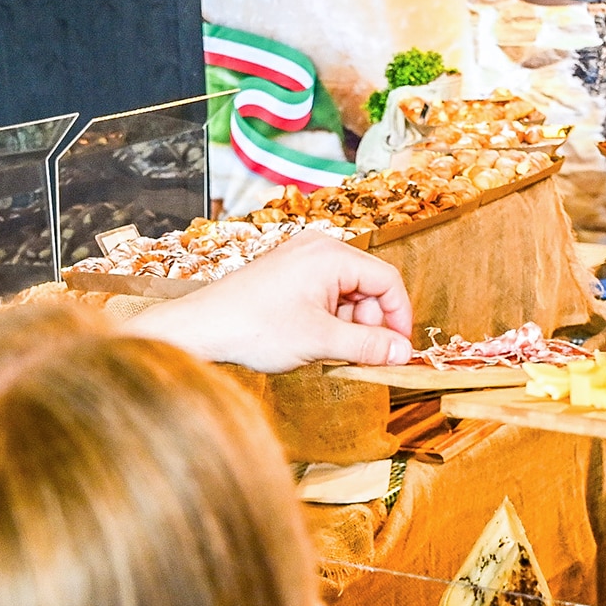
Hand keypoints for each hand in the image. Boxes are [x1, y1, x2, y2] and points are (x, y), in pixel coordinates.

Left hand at [121, 232, 413, 370]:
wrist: (202, 328)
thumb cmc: (253, 328)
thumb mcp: (320, 341)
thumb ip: (368, 345)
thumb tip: (403, 352)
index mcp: (330, 255)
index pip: (387, 280)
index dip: (399, 316)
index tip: (399, 348)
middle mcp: (318, 249)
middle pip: (368, 286)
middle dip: (370, 323)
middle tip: (361, 355)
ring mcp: (301, 260)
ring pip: (347, 294)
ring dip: (348, 325)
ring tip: (330, 351)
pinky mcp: (289, 275)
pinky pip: (325, 295)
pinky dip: (329, 320)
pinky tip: (315, 341)